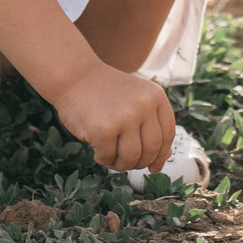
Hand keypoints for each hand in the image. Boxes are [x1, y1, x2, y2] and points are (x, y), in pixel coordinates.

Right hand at [55, 62, 175, 173]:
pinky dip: (103, 160)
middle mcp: (144, 105)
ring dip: (121, 165)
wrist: (75, 76)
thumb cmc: (106, 93)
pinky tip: (97, 151)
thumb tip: (165, 157)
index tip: (153, 166)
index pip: (167, 134)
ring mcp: (125, 117)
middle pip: (151, 149)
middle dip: (139, 162)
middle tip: (125, 162)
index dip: (161, 154)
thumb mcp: (136, 101)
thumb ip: (152, 126)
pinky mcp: (104, 129)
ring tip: (111, 158)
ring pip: (131, 158)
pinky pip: (108, 157)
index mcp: (156, 97)